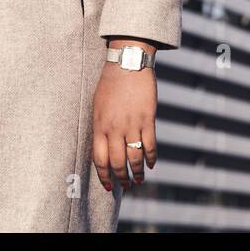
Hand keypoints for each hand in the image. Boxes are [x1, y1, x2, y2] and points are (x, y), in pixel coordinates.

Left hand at [92, 42, 157, 191]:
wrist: (128, 64)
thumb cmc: (110, 83)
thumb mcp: (98, 105)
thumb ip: (100, 126)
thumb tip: (103, 146)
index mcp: (99, 125)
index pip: (99, 159)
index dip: (104, 176)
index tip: (108, 186)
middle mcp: (114, 128)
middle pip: (117, 162)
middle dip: (121, 178)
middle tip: (126, 186)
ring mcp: (132, 124)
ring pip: (134, 157)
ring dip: (137, 172)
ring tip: (139, 180)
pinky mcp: (147, 119)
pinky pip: (150, 145)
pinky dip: (151, 158)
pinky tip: (151, 164)